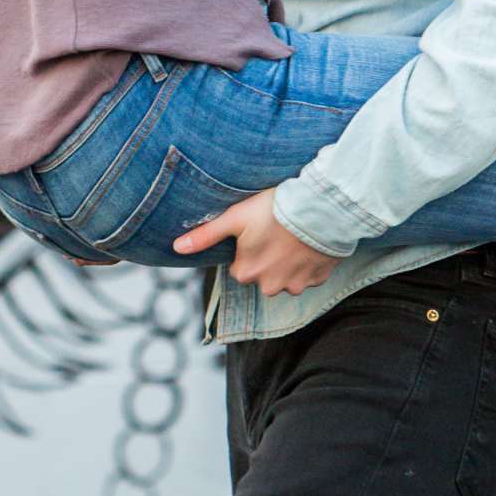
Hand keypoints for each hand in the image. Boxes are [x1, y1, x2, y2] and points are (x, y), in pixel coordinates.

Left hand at [174, 187, 342, 293]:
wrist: (319, 208)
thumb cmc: (273, 210)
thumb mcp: (234, 218)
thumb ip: (205, 236)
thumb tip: (176, 248)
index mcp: (246, 273)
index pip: (240, 266)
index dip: (248, 248)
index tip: (257, 231)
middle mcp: (270, 287)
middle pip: (263, 273)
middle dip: (268, 258)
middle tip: (275, 231)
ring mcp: (296, 285)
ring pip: (287, 276)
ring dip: (289, 262)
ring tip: (293, 236)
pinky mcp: (319, 280)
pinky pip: (309, 274)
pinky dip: (309, 262)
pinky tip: (309, 242)